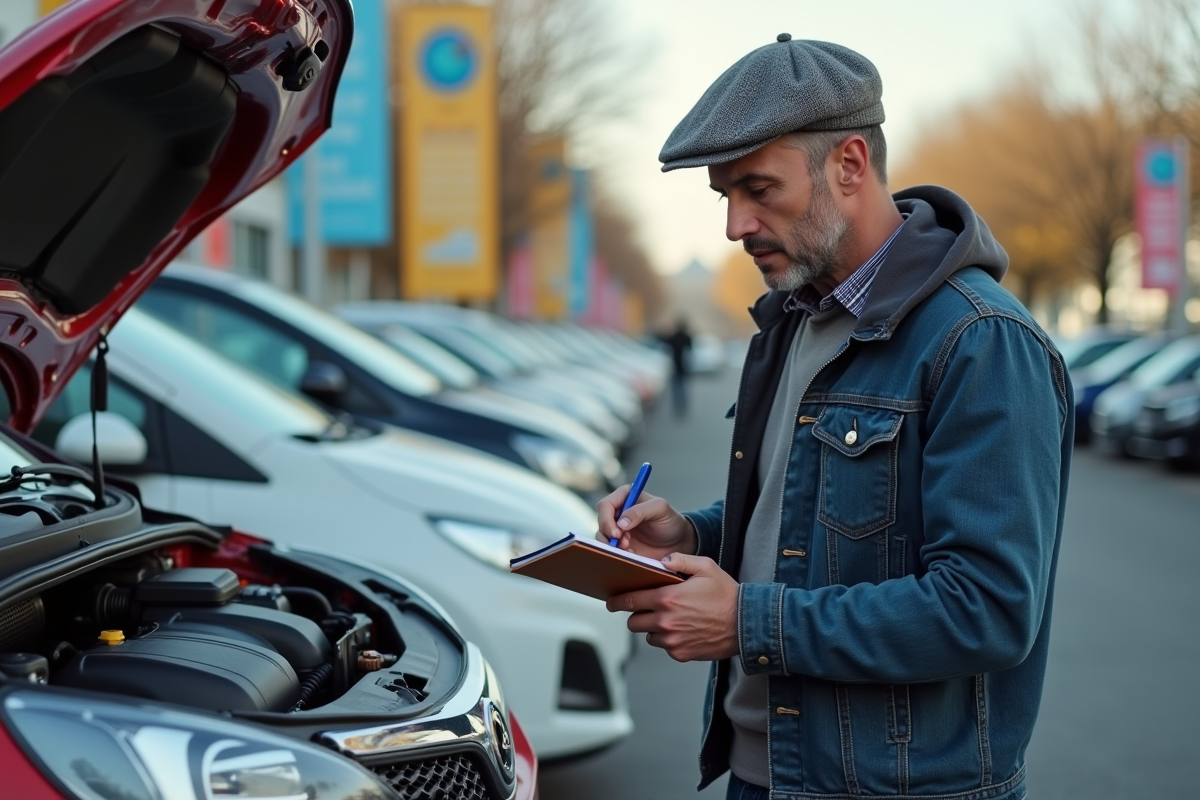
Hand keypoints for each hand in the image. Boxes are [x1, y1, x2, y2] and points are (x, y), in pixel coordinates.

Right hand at [595, 487, 695, 560]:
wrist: (678, 543)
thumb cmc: (670, 521)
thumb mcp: (660, 509)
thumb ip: (640, 511)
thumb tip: (620, 523)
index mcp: (625, 496)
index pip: (605, 505)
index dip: (607, 519)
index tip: (617, 532)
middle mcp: (618, 512)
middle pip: (601, 522)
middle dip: (609, 535)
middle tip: (624, 544)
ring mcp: (617, 529)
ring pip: (602, 537)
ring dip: (613, 546)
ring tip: (630, 550)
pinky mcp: (619, 545)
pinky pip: (609, 550)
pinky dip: (617, 554)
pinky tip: (631, 555)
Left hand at [606, 553, 738, 661]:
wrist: (746, 624)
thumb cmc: (726, 594)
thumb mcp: (706, 567)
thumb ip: (680, 560)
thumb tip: (662, 561)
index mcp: (667, 598)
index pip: (630, 600)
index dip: (617, 601)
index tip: (611, 601)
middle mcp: (665, 621)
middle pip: (634, 622)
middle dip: (637, 614)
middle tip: (647, 608)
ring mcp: (672, 640)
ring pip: (648, 636)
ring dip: (653, 628)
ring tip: (671, 618)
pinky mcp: (680, 654)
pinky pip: (664, 646)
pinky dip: (669, 639)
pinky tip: (684, 629)